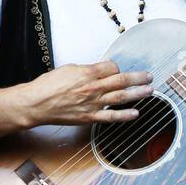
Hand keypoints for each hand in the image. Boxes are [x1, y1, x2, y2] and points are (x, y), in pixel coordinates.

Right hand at [20, 60, 152, 127]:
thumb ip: (86, 70)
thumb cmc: (48, 85)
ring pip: (121, 97)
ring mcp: (93, 103)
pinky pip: (111, 117)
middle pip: (122, 80)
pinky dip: (124, 115)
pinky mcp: (89, 117)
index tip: (118, 69)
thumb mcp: (68, 69)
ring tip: (149, 91)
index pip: (112, 67)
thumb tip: (98, 70)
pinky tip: (135, 113)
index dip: (117, 67)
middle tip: (149, 76)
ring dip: (137, 94)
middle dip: (138, 78)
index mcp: (87, 73)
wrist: (36, 104)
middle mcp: (93, 88)